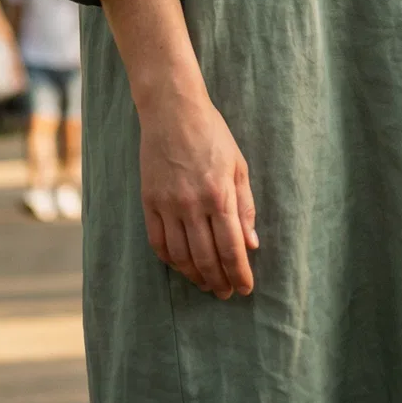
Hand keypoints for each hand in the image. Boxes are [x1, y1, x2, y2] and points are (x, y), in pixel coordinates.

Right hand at [137, 82, 257, 299]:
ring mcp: (168, 204)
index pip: (231, 248)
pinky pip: (158, 242)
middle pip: (206, 258)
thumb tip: (252, 244)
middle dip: (219, 281)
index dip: (239, 274)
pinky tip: (181, 266)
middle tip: (226, 293)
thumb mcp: (238, 165)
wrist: (172, 109)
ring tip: (207, 284)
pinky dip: (170, 261)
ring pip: (181, 256)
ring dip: (196, 276)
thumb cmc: (211, 133)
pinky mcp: (149, 201)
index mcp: (219, 195)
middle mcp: (193, 205)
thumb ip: (245, 206)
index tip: (245, 288)